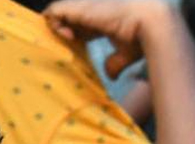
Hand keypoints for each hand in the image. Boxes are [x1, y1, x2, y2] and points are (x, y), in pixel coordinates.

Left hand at [43, 0, 176, 77]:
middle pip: (68, 16)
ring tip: (66, 38)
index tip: (73, 43)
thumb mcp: (126, 53)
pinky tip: (64, 35)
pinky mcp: (79, 8)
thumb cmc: (142, 36)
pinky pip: (54, 10)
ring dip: (56, 26)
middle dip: (62, 28)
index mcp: (103, 17)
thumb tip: (111, 76)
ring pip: (59, 11)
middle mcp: (92, 9)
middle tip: (67, 42)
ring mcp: (85, 6)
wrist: (150, 21)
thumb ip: (115, 63)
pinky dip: (53, 23)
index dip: (73, 33)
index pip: (81, 22)